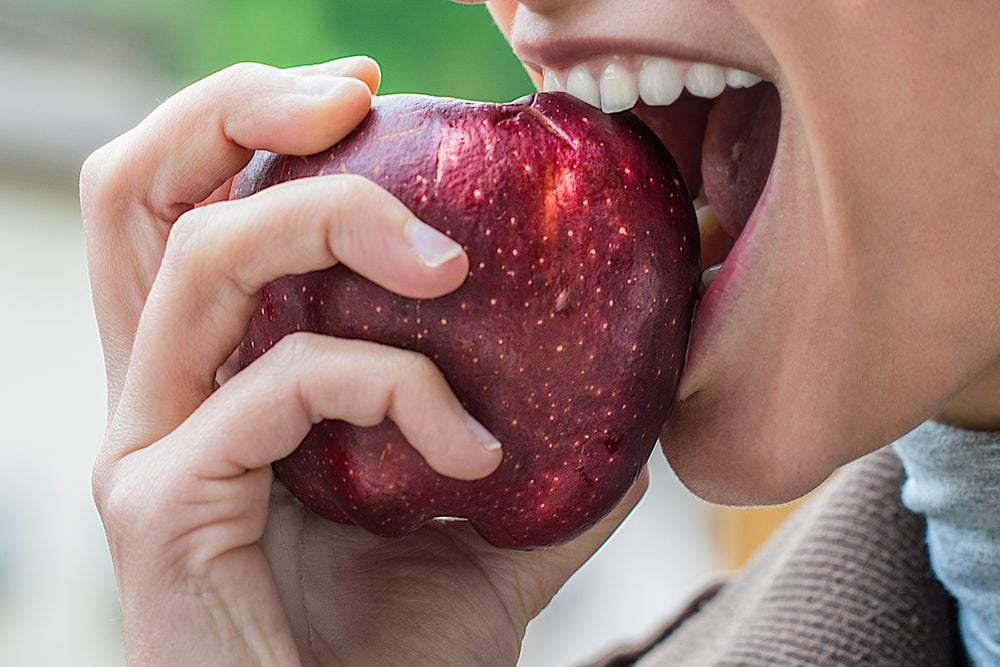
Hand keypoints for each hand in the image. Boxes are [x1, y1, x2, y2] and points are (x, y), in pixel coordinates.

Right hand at [82, 58, 646, 666]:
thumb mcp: (481, 536)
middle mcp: (159, 400)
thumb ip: (531, 459)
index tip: (367, 95)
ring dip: (337, 222)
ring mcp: (148, 450)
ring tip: (447, 266)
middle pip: (137, 194)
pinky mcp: (162, 507)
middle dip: (236, 112)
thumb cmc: (398, 657)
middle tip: (353, 98)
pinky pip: (284, 387)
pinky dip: (396, 387)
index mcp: (215, 386)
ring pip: (203, 258)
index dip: (250, 124)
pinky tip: (474, 451)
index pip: (188, 210)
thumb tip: (620, 403)